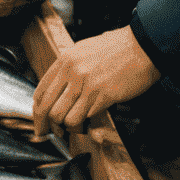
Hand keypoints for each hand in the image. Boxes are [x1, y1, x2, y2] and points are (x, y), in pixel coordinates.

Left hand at [31, 25, 159, 135]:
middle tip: (49, 132)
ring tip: (71, 128)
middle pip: (47, 107)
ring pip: (63, 116)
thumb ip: (69, 68)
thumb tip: (59, 87)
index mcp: (65, 60)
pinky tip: (86, 125)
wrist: (142, 46)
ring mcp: (86, 84)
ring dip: (66, 127)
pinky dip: (82, 125)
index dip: (37, 110)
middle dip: (45, 124)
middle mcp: (72, 72)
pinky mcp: (103, 96)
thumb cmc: (117, 48)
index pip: (41, 91)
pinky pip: (83, 117)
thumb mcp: (84, 50)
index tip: (40, 120)